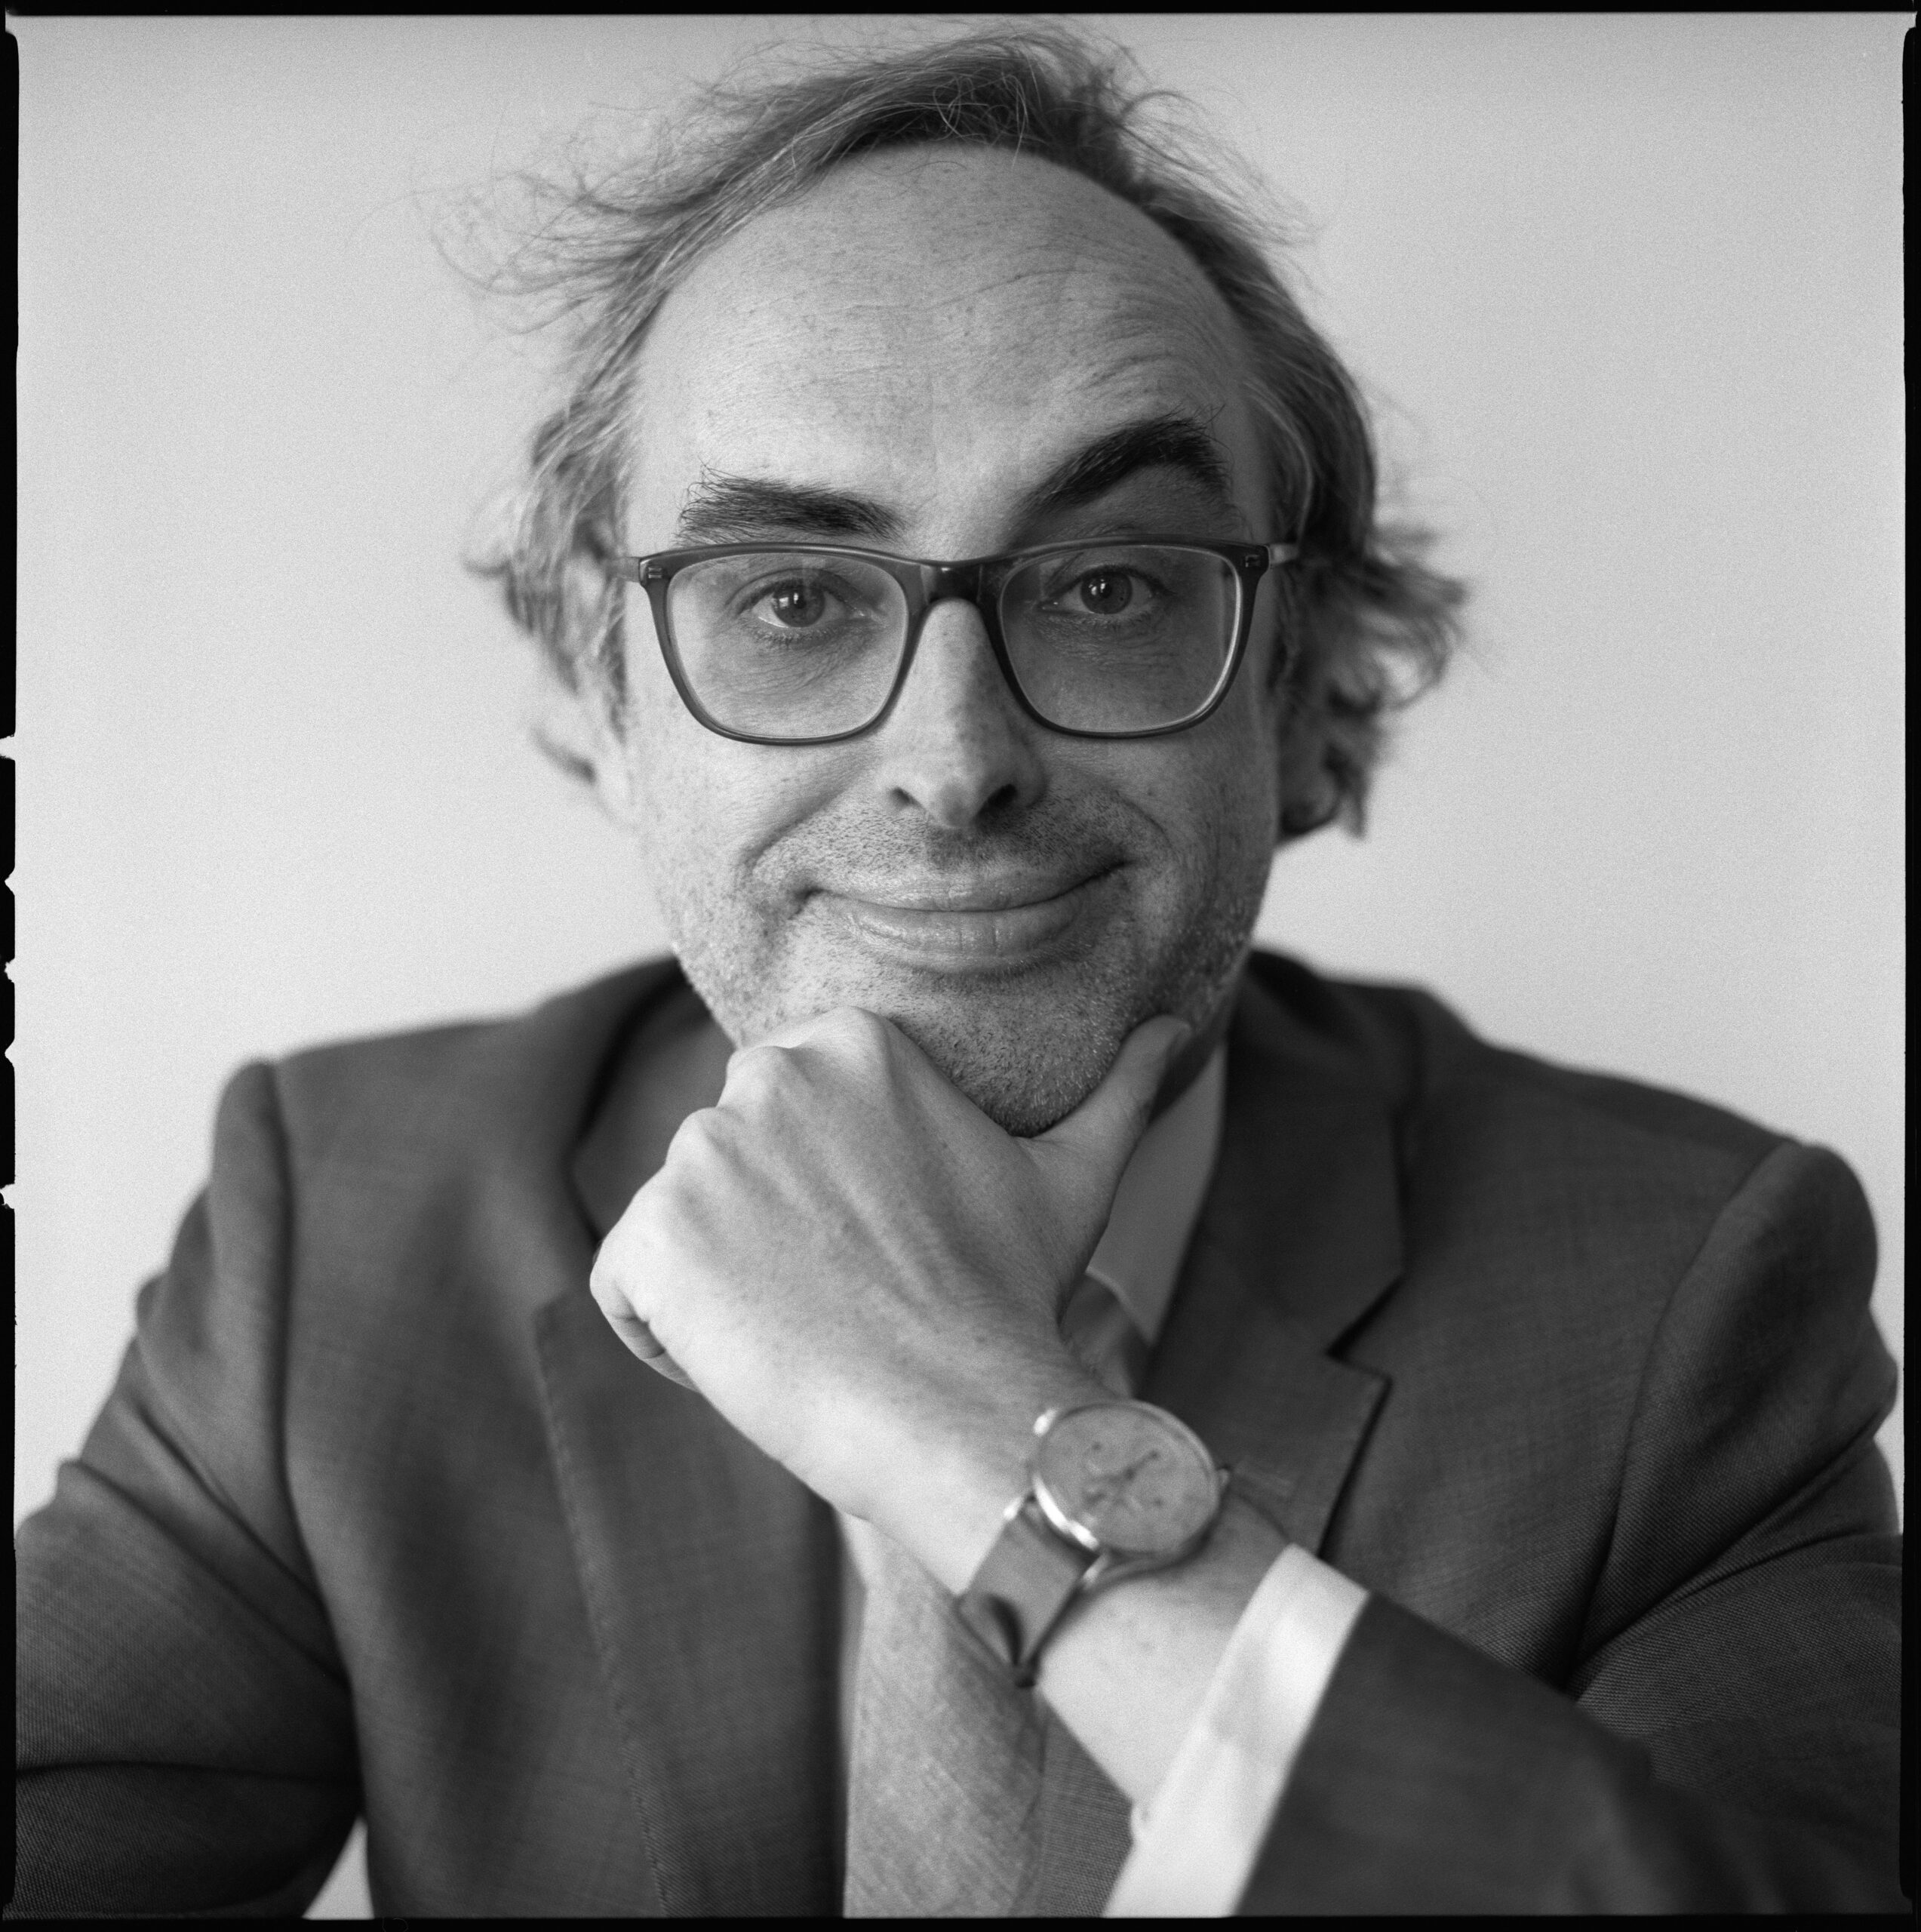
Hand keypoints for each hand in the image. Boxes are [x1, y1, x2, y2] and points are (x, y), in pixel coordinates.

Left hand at [589, 1006, 1190, 1588]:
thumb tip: (1178, 1029)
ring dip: (723, 1283)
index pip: (786, 1115)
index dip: (821, 1195)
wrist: (962, 1408)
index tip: (877, 1250)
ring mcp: (698, 1154)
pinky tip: (748, 1358)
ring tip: (807, 1331)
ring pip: (681, 1226)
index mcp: (850, 1041)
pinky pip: (627, 1287)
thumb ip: (1117, 1090)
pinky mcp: (650, 1234)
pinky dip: (666, 1335)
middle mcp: (762, 1075)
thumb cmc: (1013, 1294)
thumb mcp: (1073, 1177)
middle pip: (730, 1165)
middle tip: (846, 1297)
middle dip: (768, 1232)